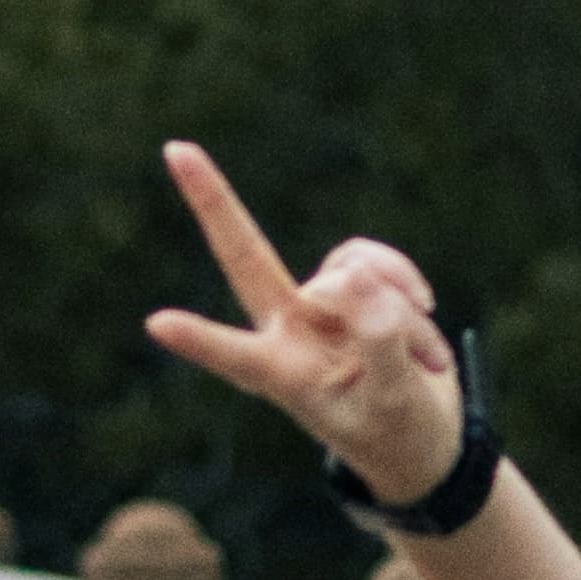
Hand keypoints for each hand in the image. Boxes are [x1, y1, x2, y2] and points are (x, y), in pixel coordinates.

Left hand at [142, 142, 462, 503]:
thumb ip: (380, 341)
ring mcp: (319, 302)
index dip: (200, 340)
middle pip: (246, 256)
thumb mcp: (395, 401)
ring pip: (352, 268)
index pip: (236, 356)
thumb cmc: (398, 429)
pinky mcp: (352, 282)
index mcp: (283, 375)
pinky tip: (424, 311)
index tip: (156, 324)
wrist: (425, 428)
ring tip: (421, 355)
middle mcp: (289, 329)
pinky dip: (405, 282)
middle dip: (214, 203)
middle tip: (176, 150)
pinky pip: (373, 259)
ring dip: (397, 304)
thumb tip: (357, 273)